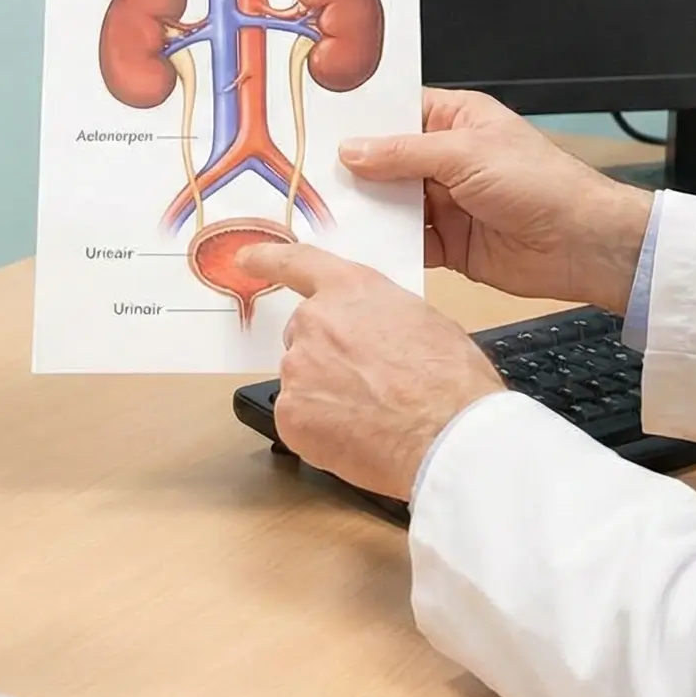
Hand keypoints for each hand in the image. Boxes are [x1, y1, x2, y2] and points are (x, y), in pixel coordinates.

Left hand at [238, 241, 506, 501]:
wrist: (446, 433)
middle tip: (369, 383)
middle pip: (304, 335)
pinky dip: (321, 430)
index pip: (298, 263)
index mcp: (351, 290)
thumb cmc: (451, 381)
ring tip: (374, 415)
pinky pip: (299, 419)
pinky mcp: (289, 414)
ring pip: (303, 381)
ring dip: (327, 395)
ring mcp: (297, 368)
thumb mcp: (425, 321)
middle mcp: (315, 321)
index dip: (268, 259)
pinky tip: (359, 437)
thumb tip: (375, 336)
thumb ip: (381, 317)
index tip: (245, 259)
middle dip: (328, 357)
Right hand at [340, 88, 653, 308]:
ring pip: (390, 204)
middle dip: (352, 172)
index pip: (396, 113)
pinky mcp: (447, 243)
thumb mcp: (467, 155)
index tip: (316, 126)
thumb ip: (405, 154)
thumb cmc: (542, 183)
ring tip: (321, 214)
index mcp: (455, 120)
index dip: (360, 120)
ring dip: (365, 211)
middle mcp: (446, 159)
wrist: (581, 243)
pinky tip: (357, 247)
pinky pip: (406, 242)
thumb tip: (353, 150)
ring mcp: (445, 202)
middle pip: (385, 161)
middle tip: (304, 176)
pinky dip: (384, 246)